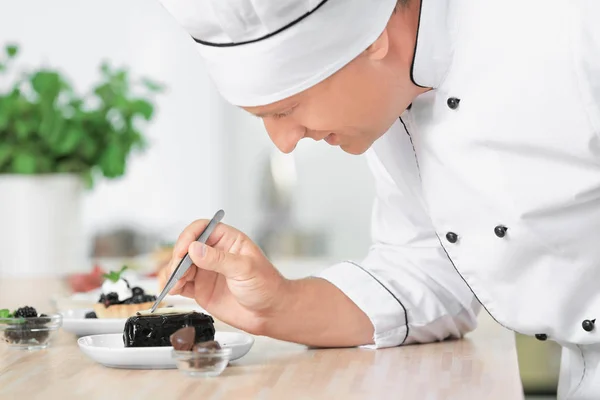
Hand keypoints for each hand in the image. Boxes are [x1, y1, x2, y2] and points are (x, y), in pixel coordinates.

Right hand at [158, 219, 287, 333]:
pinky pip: (180, 284)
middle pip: (186, 247)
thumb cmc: (267, 285)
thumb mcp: (245, 269)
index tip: (184, 250)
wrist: (270, 313)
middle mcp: (214, 253)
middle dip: (178, 258)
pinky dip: (172, 285)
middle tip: (177, 271)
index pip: (202, 228)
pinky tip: (171, 289)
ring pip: (180, 266)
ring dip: (171, 272)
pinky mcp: (200, 289)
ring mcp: (206, 271)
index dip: (189, 236)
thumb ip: (219, 260)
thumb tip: (195, 249)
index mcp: (228, 240)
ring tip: (173, 283)